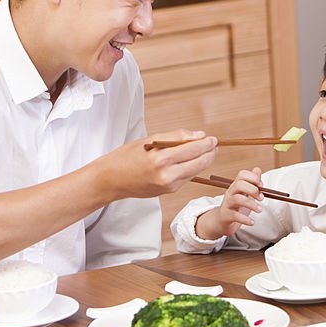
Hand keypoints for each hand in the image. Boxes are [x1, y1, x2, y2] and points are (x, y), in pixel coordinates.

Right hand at [98, 130, 216, 198]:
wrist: (111, 180)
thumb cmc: (126, 157)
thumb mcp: (149, 140)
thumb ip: (176, 137)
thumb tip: (199, 135)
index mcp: (160, 158)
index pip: (192, 148)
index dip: (206, 143)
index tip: (212, 138)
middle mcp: (166, 175)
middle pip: (199, 162)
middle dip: (210, 152)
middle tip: (214, 144)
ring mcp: (169, 185)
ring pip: (196, 171)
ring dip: (204, 160)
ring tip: (207, 151)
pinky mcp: (169, 191)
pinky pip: (187, 177)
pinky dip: (192, 168)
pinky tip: (192, 161)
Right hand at [195, 168, 264, 239]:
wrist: (222, 221)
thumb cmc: (236, 207)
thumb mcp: (244, 193)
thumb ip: (252, 182)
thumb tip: (257, 170)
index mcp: (236, 186)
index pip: (242, 174)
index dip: (253, 177)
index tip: (261, 186)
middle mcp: (230, 193)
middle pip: (239, 185)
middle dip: (253, 190)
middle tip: (262, 198)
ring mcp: (227, 204)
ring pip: (237, 199)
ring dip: (251, 204)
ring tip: (259, 210)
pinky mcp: (226, 216)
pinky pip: (235, 216)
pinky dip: (245, 219)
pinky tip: (252, 222)